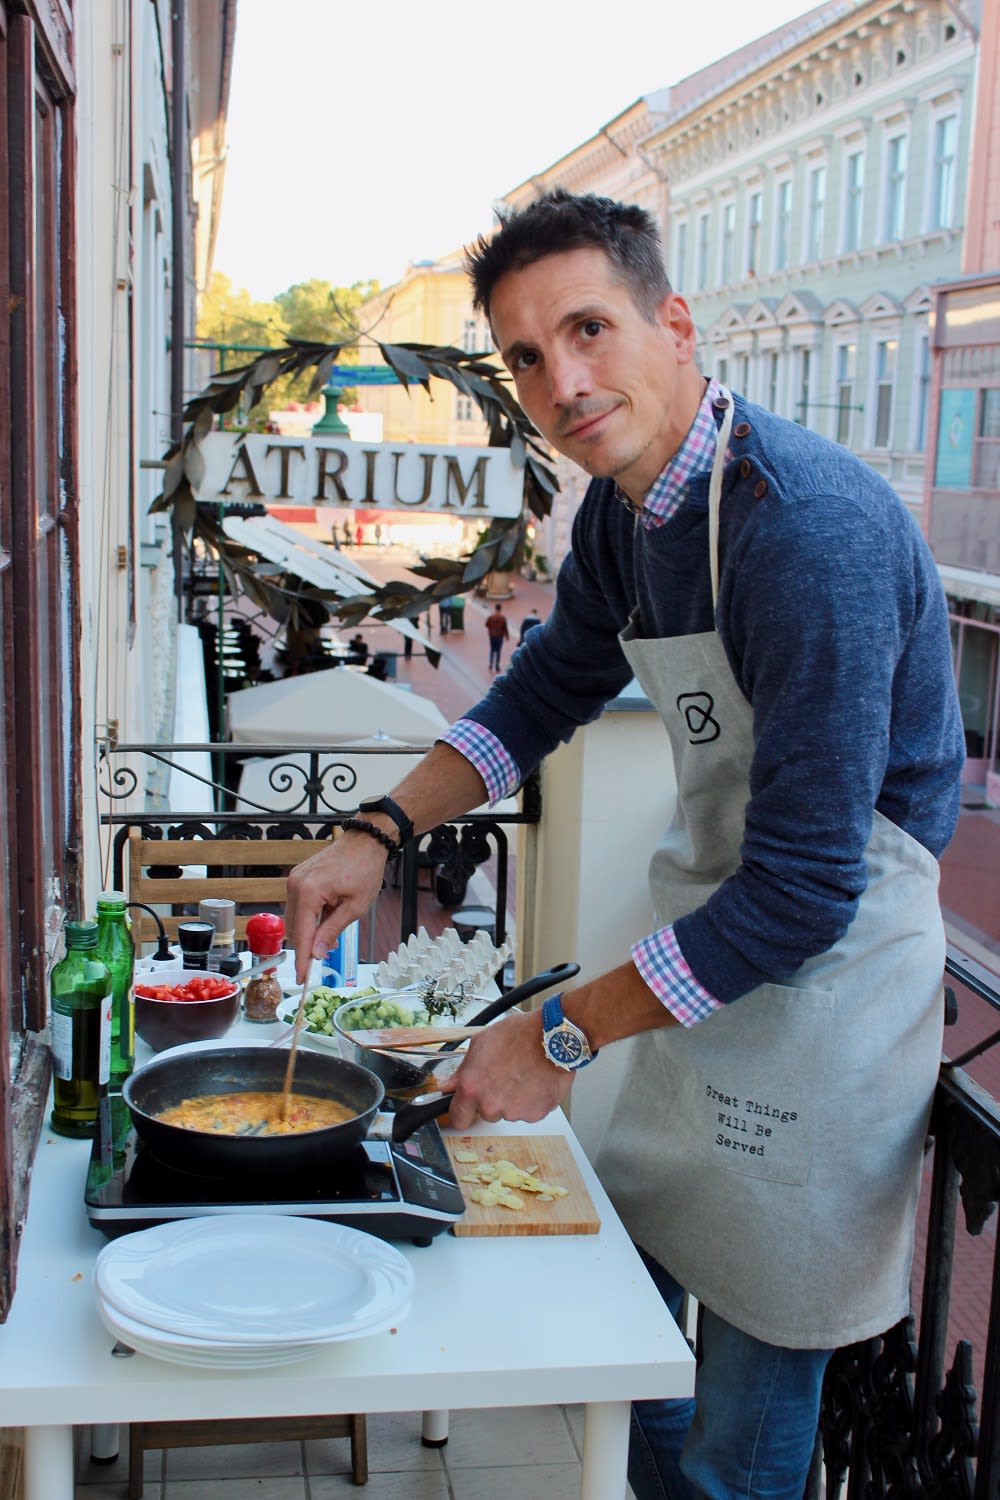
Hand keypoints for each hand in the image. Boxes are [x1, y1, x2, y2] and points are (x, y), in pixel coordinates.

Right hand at [285, 834, 386, 982]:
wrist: (366, 842)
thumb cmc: (365, 869)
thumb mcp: (355, 907)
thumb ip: (332, 931)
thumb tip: (317, 953)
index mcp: (309, 892)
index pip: (301, 934)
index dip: (302, 960)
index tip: (302, 978)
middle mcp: (296, 885)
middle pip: (295, 928)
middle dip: (309, 944)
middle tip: (327, 952)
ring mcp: (295, 880)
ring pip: (295, 918)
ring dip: (311, 929)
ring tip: (334, 927)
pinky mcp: (298, 878)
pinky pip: (299, 905)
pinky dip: (310, 916)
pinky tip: (328, 915)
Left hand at [440, 1009, 573, 1129]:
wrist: (553, 1037)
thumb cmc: (519, 1034)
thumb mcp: (481, 1043)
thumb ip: (463, 1070)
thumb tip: (450, 1085)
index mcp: (472, 1088)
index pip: (458, 1119)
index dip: (462, 1113)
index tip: (467, 1108)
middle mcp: (491, 1105)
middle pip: (486, 1114)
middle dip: (492, 1100)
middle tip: (503, 1078)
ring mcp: (514, 1112)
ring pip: (508, 1112)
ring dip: (512, 1099)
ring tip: (522, 1075)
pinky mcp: (535, 1114)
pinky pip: (528, 1112)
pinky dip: (531, 1101)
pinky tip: (534, 1081)